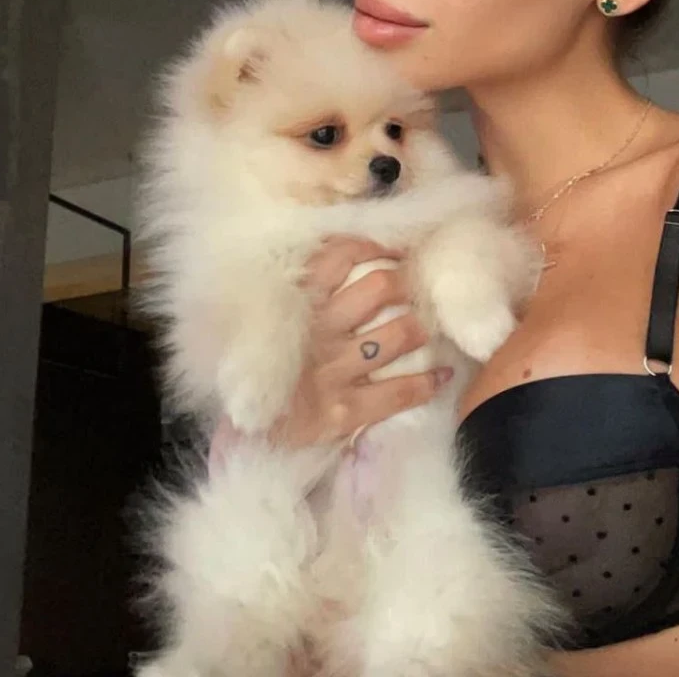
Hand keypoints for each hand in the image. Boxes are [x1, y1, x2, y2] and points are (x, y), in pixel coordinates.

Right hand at [225, 237, 451, 452]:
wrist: (235, 433)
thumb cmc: (255, 370)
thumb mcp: (265, 321)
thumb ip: (296, 293)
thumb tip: (336, 254)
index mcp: (295, 304)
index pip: (339, 257)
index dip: (373, 246)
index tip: (392, 248)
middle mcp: (319, 332)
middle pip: (379, 288)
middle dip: (406, 281)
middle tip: (416, 285)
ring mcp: (333, 372)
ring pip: (397, 335)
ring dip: (422, 327)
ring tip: (432, 325)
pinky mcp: (343, 412)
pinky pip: (398, 392)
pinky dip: (427, 383)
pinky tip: (443, 375)